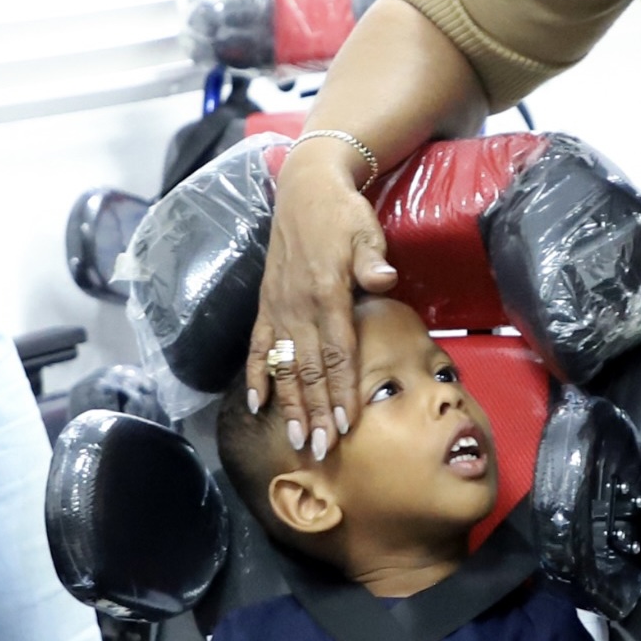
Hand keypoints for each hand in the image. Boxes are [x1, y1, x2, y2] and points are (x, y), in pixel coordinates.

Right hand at [247, 143, 397, 459]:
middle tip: (322, 450)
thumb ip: (372, 259)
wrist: (304, 190)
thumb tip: (383, 279)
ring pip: (285, 366)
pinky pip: (259, 346)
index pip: (337, 352)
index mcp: (326, 292)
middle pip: (309, 369)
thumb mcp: (364, 229)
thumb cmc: (343, 214)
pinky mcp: (267, 305)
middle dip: (316, 412)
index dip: (341, 389)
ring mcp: (278, 308)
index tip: (346, 423)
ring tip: (297, 438)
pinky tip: (257, 404)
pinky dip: (258, 375)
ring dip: (291, 405)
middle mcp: (297, 306)